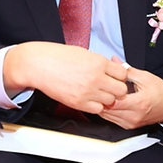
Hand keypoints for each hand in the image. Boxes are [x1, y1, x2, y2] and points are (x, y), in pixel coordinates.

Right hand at [3, 42, 129, 113]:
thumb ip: (100, 63)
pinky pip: (97, 109)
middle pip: (121, 90)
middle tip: (109, 87)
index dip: (120, 76)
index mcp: (98, 62)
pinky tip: (89, 98)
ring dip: (106, 98)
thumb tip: (112, 70)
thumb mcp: (84, 53)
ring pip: (111, 101)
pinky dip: (96, 106)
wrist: (39, 64)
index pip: (123, 74)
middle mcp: (95, 77)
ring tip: (96, 92)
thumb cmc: (58, 56)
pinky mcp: (78, 102)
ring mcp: (87, 91)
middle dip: (117, 89)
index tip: (115, 77)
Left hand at [98, 57, 162, 128]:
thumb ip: (127, 70)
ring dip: (102, 105)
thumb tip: (114, 61)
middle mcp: (134, 116)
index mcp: (139, 103)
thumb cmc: (161, 92)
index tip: (101, 83)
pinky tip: (107, 102)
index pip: (113, 101)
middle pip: (108, 109)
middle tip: (97, 88)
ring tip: (101, 94)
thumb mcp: (145, 77)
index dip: (105, 91)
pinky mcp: (129, 126)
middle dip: (101, 98)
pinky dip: (108, 111)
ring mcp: (131, 123)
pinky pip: (112, 120)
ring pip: (107, 116)